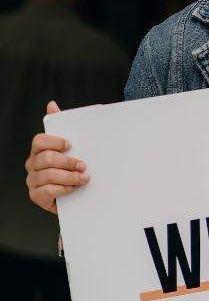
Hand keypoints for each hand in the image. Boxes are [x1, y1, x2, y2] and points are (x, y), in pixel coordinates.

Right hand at [25, 100, 89, 214]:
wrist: (73, 194)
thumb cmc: (70, 168)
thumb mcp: (69, 148)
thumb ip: (62, 126)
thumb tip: (51, 105)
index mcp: (38, 150)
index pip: (39, 141)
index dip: (54, 142)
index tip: (70, 144)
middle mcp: (32, 164)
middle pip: (46, 159)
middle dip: (67, 162)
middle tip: (83, 165)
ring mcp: (33, 180)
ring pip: (49, 175)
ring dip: (70, 177)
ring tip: (84, 178)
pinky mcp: (37, 195)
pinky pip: (48, 191)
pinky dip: (65, 189)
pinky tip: (75, 188)